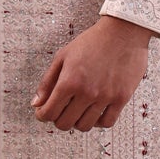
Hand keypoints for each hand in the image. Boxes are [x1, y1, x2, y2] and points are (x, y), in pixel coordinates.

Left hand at [31, 15, 154, 131]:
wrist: (123, 32)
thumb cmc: (92, 41)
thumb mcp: (63, 56)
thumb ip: (47, 82)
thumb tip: (36, 103)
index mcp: (69, 81)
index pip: (49, 113)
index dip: (43, 116)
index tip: (43, 113)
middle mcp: (87, 92)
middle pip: (65, 124)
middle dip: (58, 119)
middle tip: (61, 111)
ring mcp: (105, 97)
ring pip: (85, 126)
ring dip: (77, 122)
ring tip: (78, 111)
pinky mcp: (122, 98)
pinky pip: (107, 123)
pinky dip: (98, 122)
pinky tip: (95, 112)